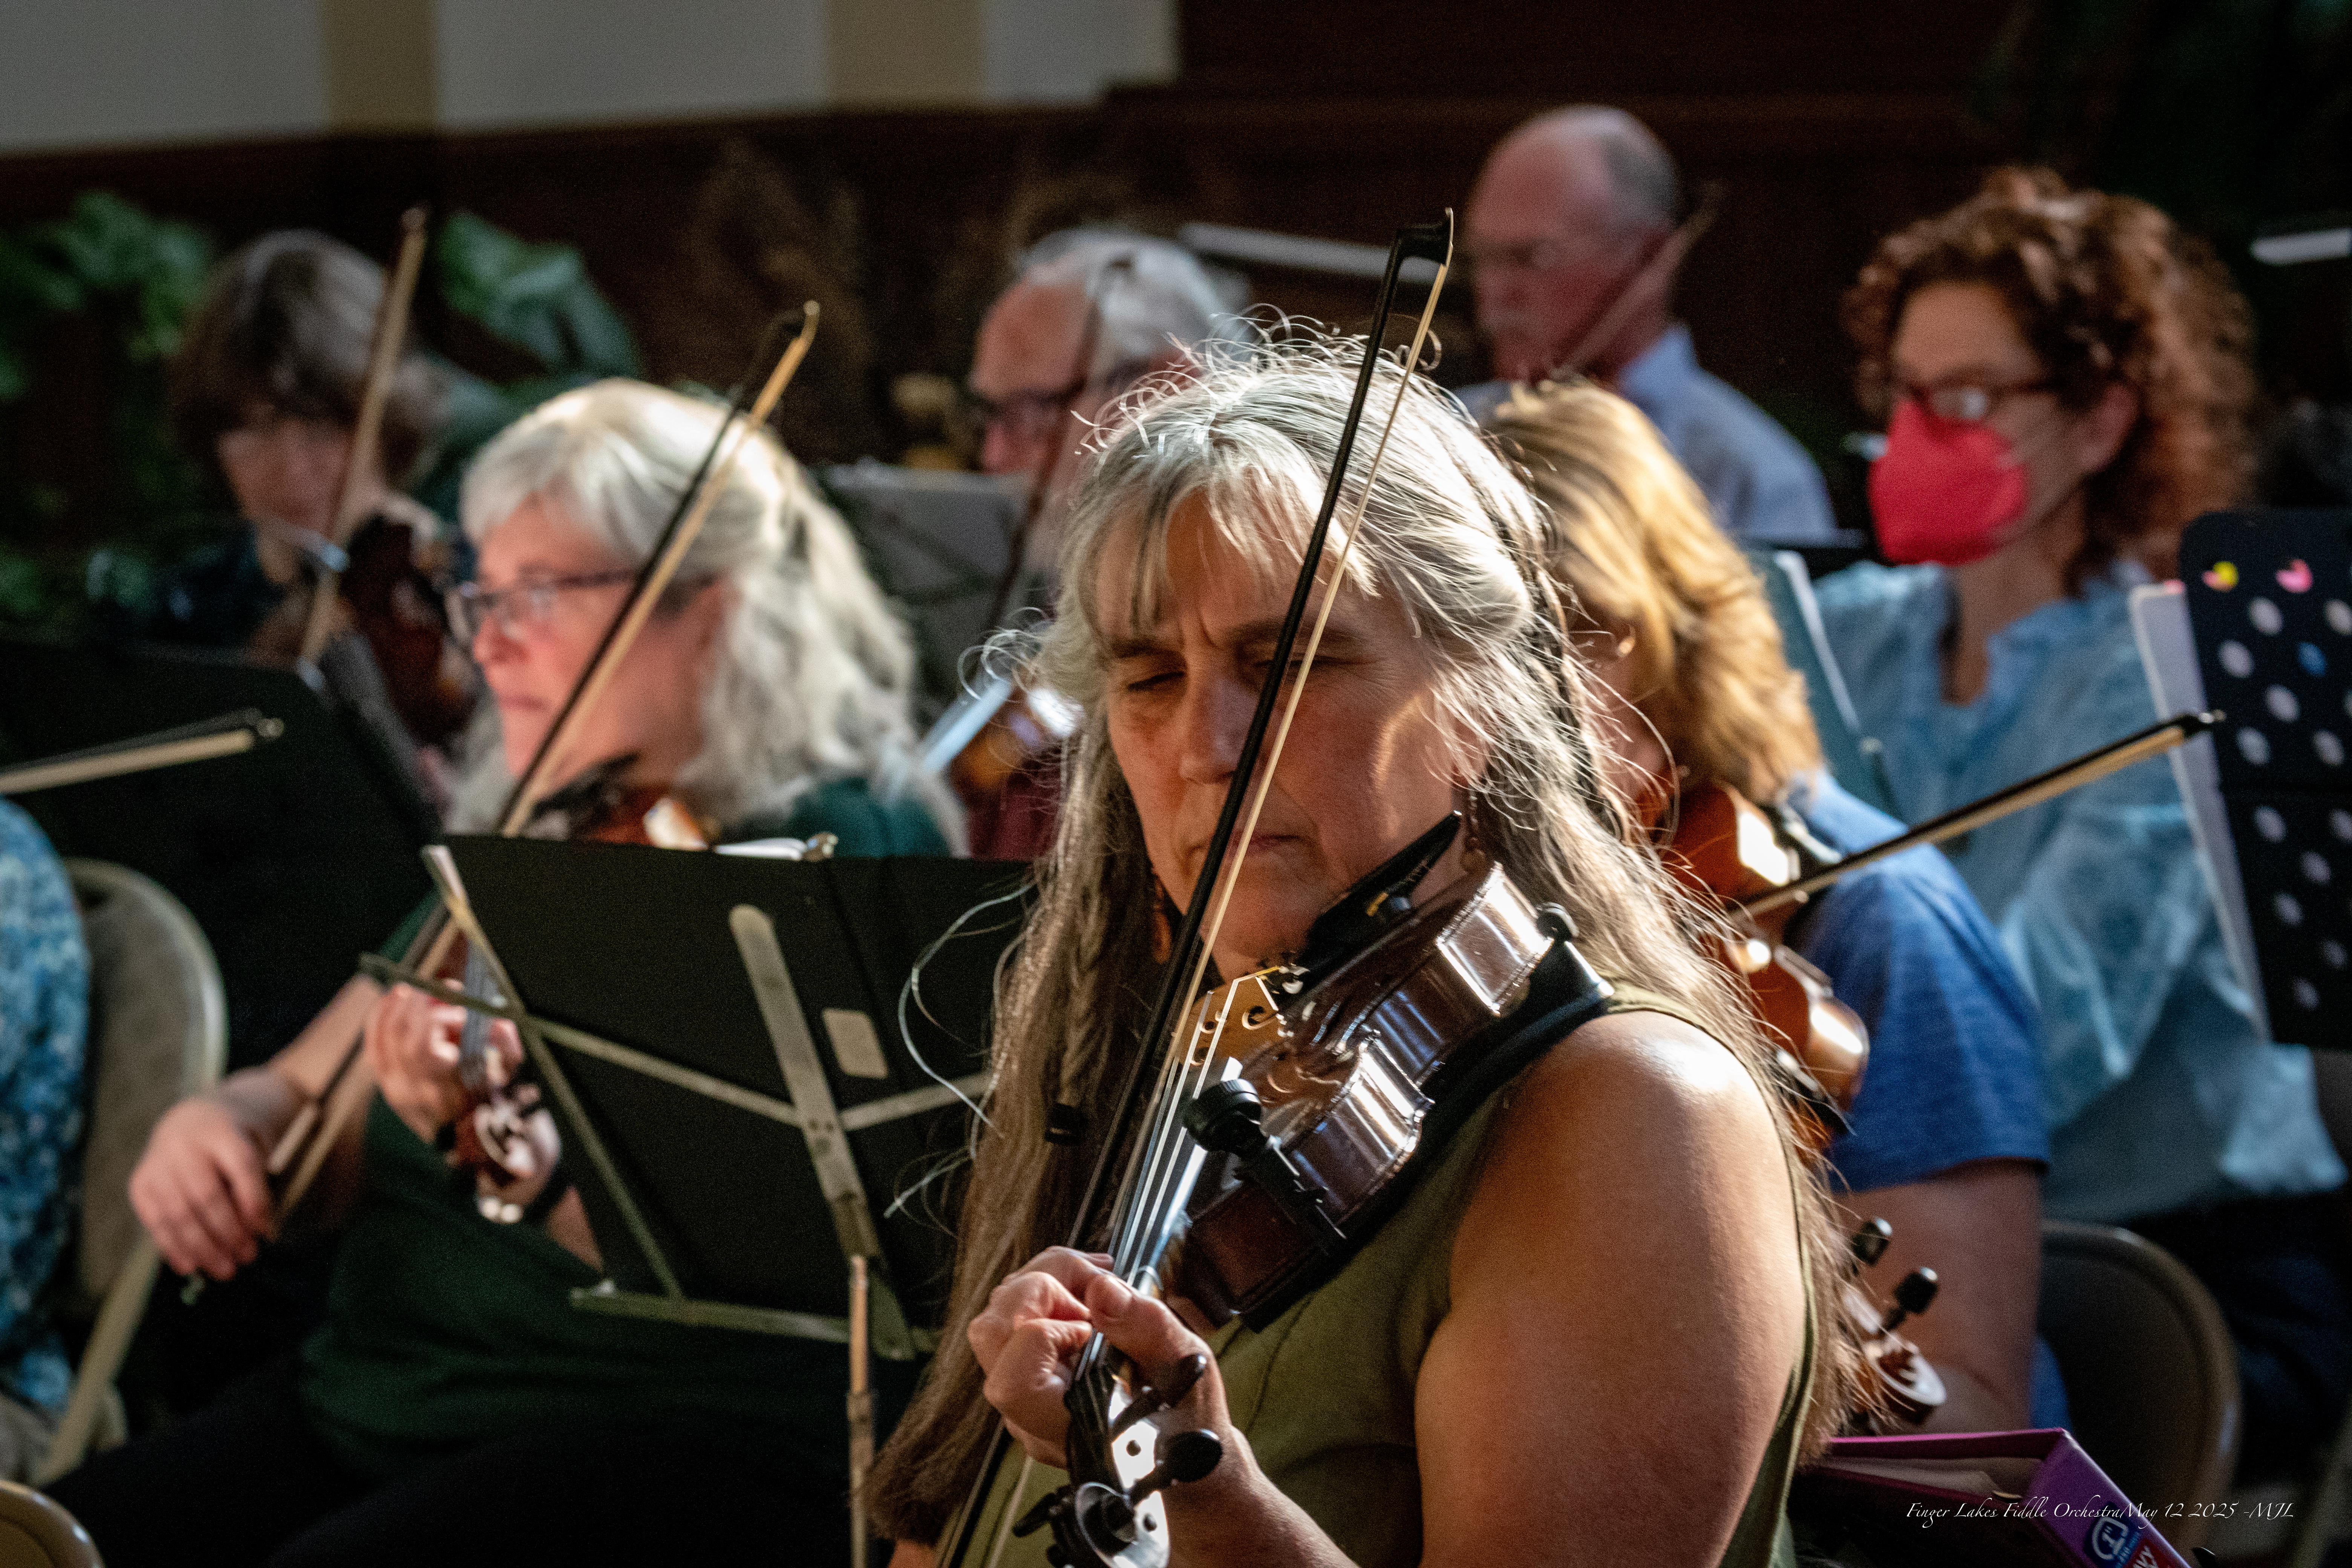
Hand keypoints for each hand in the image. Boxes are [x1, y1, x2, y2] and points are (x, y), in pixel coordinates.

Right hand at [130, 1095, 271, 1280]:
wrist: (191, 1121)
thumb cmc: (230, 1145)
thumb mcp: (252, 1150)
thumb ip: (255, 1185)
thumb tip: (261, 1232)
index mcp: (221, 1131)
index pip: (241, 1165)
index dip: (253, 1200)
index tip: (265, 1231)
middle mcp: (185, 1145)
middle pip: (207, 1194)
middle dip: (229, 1232)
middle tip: (248, 1257)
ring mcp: (158, 1164)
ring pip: (179, 1212)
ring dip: (202, 1247)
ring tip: (225, 1269)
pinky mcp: (140, 1183)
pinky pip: (155, 1220)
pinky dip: (172, 1247)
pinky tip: (190, 1266)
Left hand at [364, 983, 514, 1144]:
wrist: (480, 1149)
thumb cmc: (501, 1105)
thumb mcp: (511, 1076)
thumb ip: (502, 1043)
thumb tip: (490, 1017)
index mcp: (444, 1091)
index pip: (422, 1046)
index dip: (436, 1017)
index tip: (459, 1004)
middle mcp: (412, 1091)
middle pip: (399, 1035)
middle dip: (420, 1003)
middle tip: (441, 989)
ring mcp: (395, 1090)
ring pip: (382, 1037)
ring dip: (399, 1007)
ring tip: (418, 990)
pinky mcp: (388, 1087)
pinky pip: (374, 1047)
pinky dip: (380, 1020)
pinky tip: (393, 1001)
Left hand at [967, 1248, 1234, 1467]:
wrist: (1182, 1449)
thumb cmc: (1186, 1419)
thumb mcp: (1187, 1370)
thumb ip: (1148, 1330)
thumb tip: (1101, 1290)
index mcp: (1068, 1428)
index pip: (1013, 1382)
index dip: (1046, 1334)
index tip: (1094, 1326)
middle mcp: (1031, 1416)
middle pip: (991, 1335)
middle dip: (1041, 1288)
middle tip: (1094, 1285)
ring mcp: (1023, 1392)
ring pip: (996, 1318)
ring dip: (1043, 1281)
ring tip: (1095, 1281)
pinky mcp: (1026, 1369)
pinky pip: (1012, 1318)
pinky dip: (1047, 1289)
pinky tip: (1088, 1291)